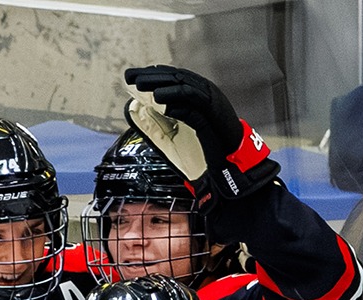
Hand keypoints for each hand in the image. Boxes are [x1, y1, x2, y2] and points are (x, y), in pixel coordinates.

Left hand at [124, 65, 278, 200]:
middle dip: (151, 76)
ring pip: (184, 87)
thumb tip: (138, 110)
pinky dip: (177, 104)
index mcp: (198, 94)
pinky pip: (194, 107)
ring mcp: (212, 103)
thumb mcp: (177, 132)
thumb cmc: (206, 148)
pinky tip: (161, 103)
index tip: (132, 76)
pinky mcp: (214, 117)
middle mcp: (206, 93)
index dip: (152, 75)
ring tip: (141, 87)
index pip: (172, 78)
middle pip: (176, 78)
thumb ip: (161, 120)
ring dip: (161, 86)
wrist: (231, 162)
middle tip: (130, 76)